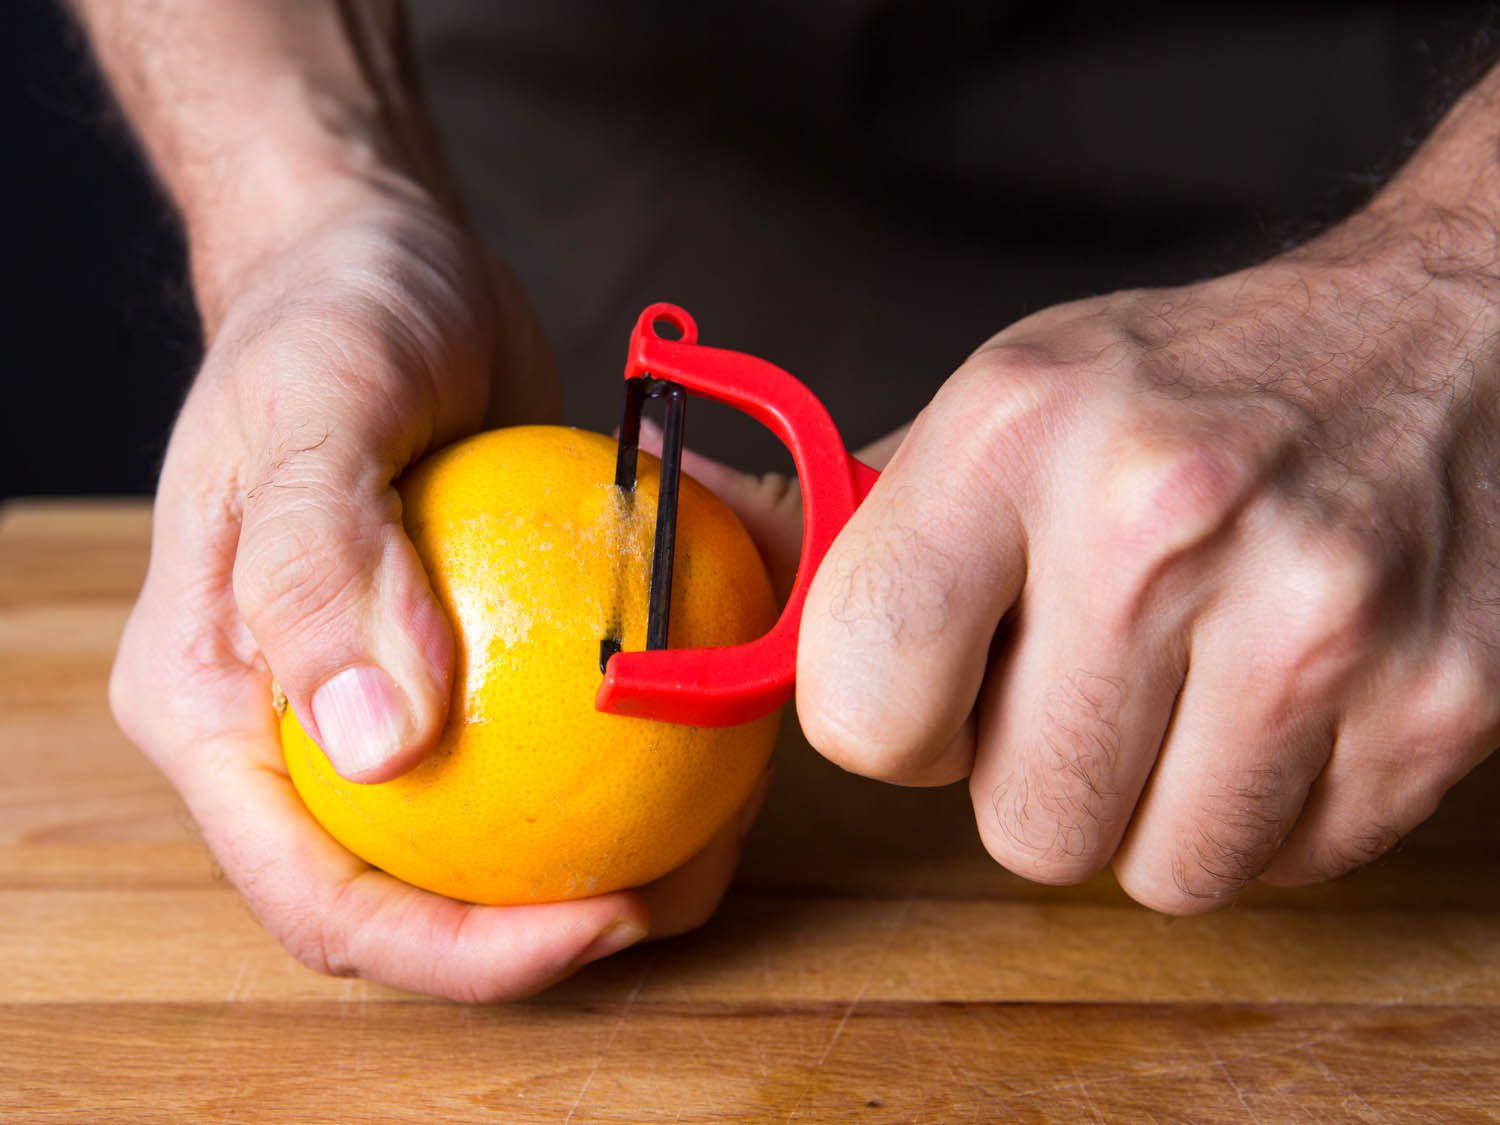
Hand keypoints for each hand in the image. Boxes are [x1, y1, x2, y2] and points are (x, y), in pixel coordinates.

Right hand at [110, 189, 766, 999]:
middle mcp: (290, 730)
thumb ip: (321, 565)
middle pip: (409, 896)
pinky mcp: (457, 662)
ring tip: (712, 836)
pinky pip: (541, 749)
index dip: (454, 950)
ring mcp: (376, 702)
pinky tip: (711, 748)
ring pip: (485, 841)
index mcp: (217, 710)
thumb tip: (377, 746)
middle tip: (677, 889)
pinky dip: (626, 766)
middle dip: (543, 934)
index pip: (316, 894)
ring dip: (600, 864)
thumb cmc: (328, 315)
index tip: (597, 921)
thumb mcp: (314, 407)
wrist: (376, 260)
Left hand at [792, 203, 1499, 910]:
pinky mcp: (1438, 702)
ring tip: (1199, 674)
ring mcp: (1316, 614)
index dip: (887, 723)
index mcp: (1013, 432)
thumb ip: (850, 522)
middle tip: (1100, 666)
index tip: (936, 687)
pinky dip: (1271, 803)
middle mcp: (1159, 515)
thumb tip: (700, 547)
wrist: (1447, 334)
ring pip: (1157, 874)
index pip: (857, 698)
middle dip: (1041, 773)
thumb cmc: (1188, 389)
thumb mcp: (1002, 408)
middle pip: (1021, 827)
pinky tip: (1289, 687)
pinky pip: (1284, 865)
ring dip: (1157, 800)